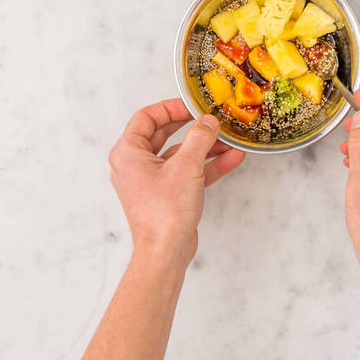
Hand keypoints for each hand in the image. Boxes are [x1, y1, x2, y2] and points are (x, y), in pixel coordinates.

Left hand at [108, 99, 244, 267]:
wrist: (166, 253)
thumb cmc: (164, 214)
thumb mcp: (186, 167)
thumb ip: (199, 138)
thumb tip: (208, 121)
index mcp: (128, 153)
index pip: (146, 117)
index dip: (170, 108)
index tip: (191, 106)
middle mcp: (136, 165)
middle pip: (164, 134)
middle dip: (192, 128)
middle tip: (210, 118)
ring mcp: (152, 181)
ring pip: (180, 154)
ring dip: (205, 147)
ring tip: (229, 139)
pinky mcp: (167, 195)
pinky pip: (188, 172)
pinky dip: (208, 166)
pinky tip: (231, 159)